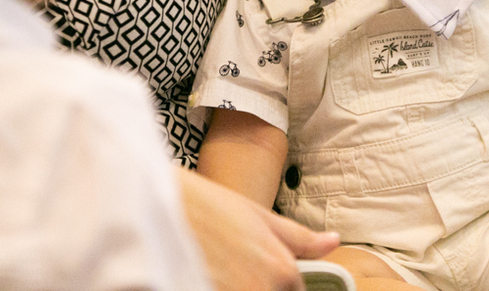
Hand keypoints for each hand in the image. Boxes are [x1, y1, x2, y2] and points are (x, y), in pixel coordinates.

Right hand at [178, 167, 340, 290]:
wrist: (156, 206)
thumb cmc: (207, 205)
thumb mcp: (260, 216)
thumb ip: (300, 239)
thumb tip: (332, 242)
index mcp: (281, 272)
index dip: (283, 284)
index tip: (260, 270)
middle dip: (259, 284)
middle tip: (237, 266)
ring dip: (239, 286)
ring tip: (221, 269)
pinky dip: (219, 287)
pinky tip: (209, 275)